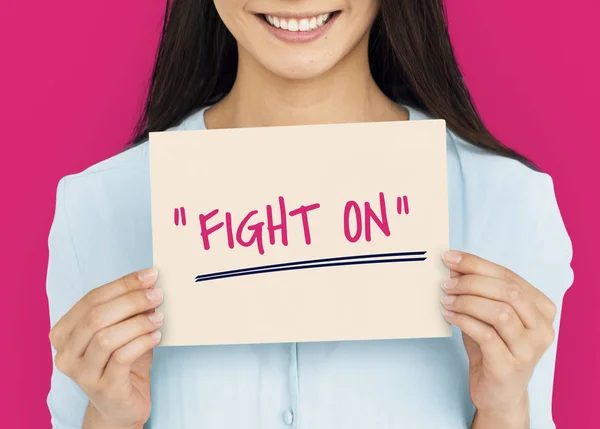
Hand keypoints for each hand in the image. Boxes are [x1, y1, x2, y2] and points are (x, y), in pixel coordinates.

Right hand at [49, 268, 163, 428]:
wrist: (121, 406)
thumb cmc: (122, 364)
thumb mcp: (122, 331)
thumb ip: (128, 310)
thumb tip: (149, 284)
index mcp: (64, 333)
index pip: (91, 299)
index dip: (122, 284)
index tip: (150, 275)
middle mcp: (66, 354)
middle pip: (96, 316)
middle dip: (131, 300)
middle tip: (158, 295)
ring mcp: (82, 374)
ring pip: (106, 337)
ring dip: (138, 322)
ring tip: (159, 317)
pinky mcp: (103, 388)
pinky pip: (122, 356)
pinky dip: (143, 341)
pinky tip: (156, 336)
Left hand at [440, 250, 556, 420]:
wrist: (498, 393)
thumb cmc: (492, 348)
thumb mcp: (486, 314)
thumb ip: (477, 291)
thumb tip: (454, 265)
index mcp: (542, 309)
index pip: (509, 277)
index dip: (477, 264)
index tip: (450, 257)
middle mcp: (542, 328)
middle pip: (508, 291)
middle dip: (472, 282)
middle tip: (446, 283)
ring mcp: (529, 349)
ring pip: (500, 312)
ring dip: (467, 301)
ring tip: (446, 300)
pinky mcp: (511, 366)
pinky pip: (486, 335)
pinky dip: (464, 320)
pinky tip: (449, 316)